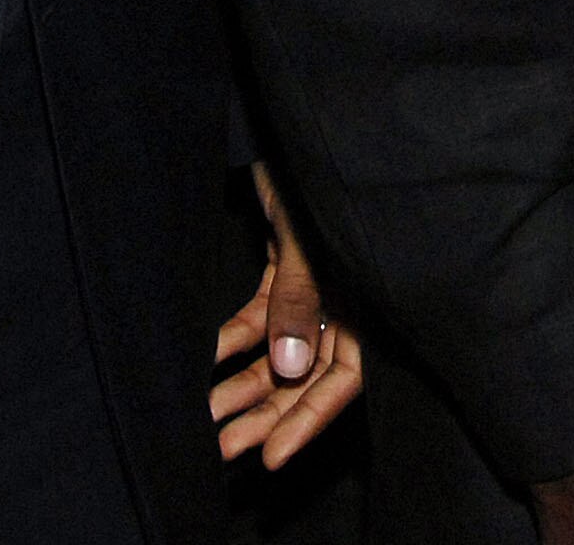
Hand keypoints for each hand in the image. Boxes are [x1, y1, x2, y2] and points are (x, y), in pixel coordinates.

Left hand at [213, 161, 363, 468]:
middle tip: (224, 448)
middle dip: (267, 413)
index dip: (309, 418)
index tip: (270, 455)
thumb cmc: (314, 170)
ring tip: (207, 419)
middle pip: (307, 374)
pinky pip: (258, 318)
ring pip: (278, 352)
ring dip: (243, 384)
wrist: (293, 118)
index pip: (344, 376)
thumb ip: (300, 302)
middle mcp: (346, 298)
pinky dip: (232, 340)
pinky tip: (204, 360)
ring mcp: (315, 285)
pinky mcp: (286, 268)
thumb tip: (288, 367)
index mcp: (368, 295)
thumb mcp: (307, 240)